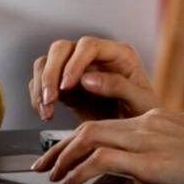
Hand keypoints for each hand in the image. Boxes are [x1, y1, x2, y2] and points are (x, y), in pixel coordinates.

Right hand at [29, 37, 159, 122]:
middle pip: (62, 49)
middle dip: (51, 73)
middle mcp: (95, 57)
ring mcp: (78, 70)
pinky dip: (38, 97)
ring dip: (41, 85)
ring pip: (47, 62)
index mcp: (118, 55)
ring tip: (46, 109)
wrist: (136, 137)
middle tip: (50, 98)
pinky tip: (46, 113)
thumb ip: (119, 87)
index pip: (89, 45)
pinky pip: (42, 82)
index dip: (74, 63)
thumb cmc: (145, 116)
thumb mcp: (142, 103)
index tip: (67, 85)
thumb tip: (88, 79)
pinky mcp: (66, 87)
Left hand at [32, 110, 183, 183]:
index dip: (75, 141)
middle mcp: (146, 124)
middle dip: (59, 147)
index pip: (103, 124)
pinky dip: (81, 169)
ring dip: (64, 156)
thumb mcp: (179, 162)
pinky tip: (72, 181)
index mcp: (153, 121)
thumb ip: (153, 166)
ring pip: (90, 136)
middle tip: (42, 166)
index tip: (59, 157)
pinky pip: (103, 158)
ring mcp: (148, 138)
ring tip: (52, 175)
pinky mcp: (150, 159)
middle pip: (89, 127)